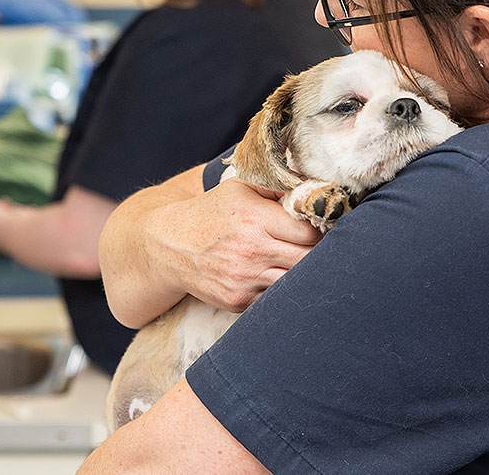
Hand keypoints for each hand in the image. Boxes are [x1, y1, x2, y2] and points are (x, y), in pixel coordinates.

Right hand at [148, 178, 322, 312]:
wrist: (169, 245)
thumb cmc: (211, 212)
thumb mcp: (240, 188)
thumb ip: (277, 188)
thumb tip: (315, 190)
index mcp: (255, 218)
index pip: (309, 232)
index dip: (320, 230)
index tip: (319, 228)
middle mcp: (251, 250)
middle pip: (308, 260)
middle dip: (318, 254)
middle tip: (318, 247)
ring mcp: (244, 279)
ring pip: (295, 283)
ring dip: (301, 274)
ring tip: (298, 261)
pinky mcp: (238, 300)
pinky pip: (274, 298)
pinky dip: (280, 289)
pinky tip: (276, 275)